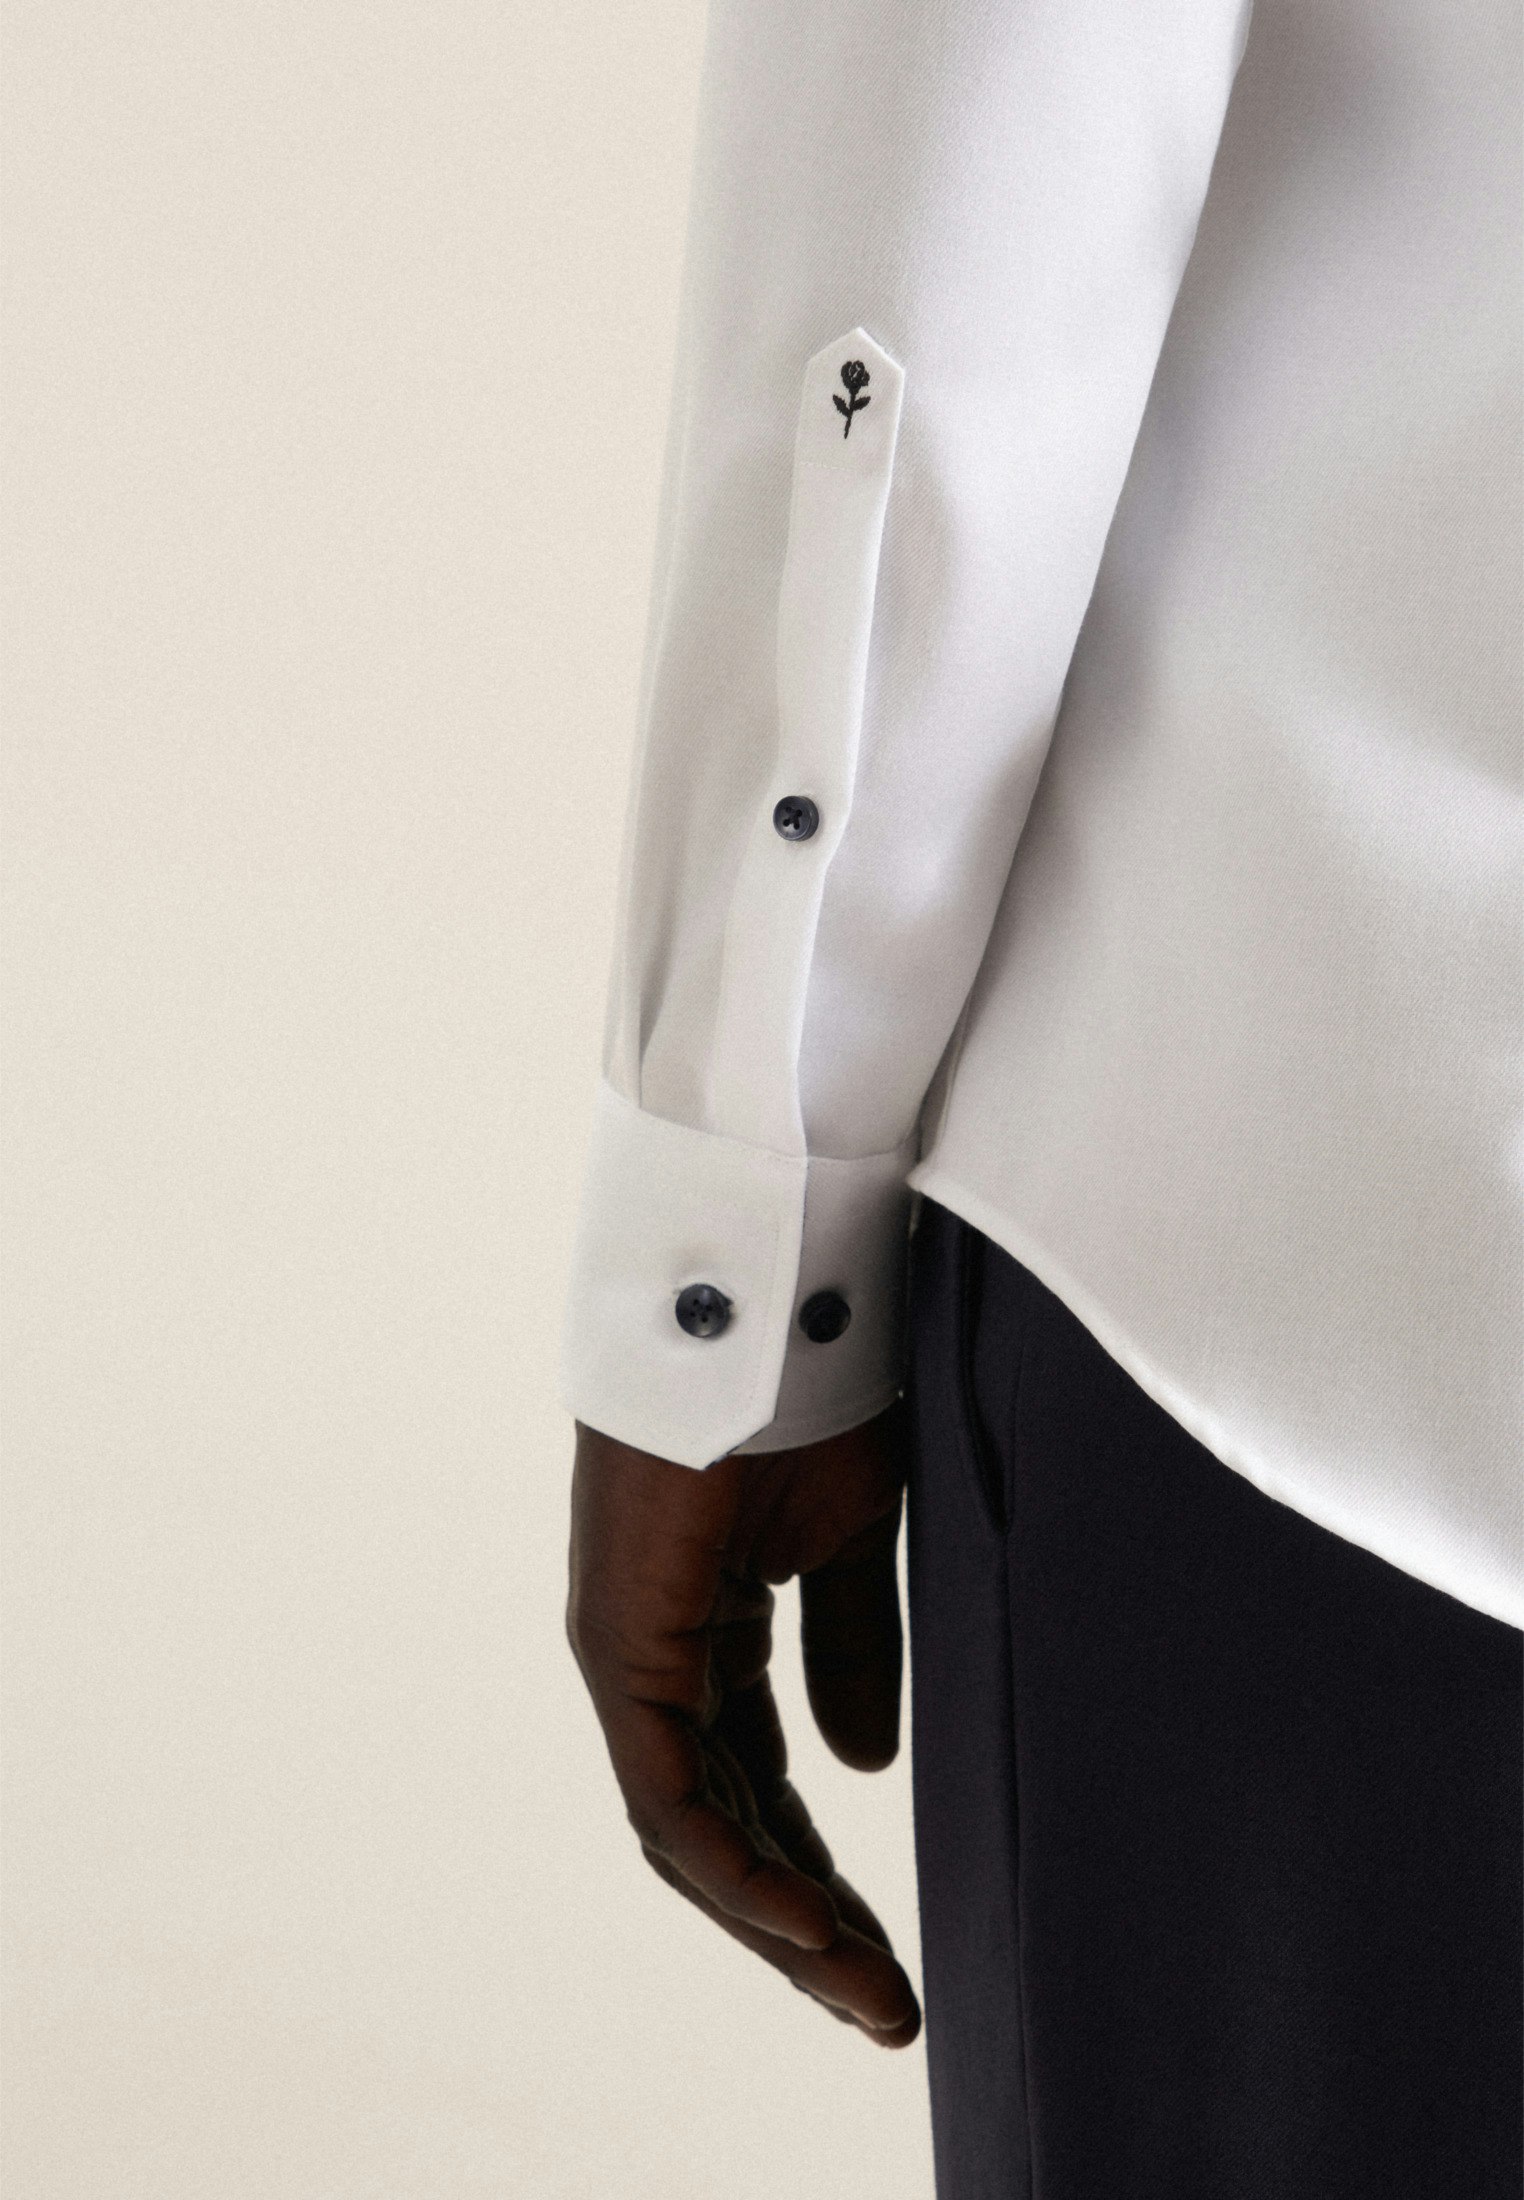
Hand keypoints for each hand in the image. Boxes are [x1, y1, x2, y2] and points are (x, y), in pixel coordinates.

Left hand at [566, 1403, 921, 2046]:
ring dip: (780, 1923)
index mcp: (707, 1625)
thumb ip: (852, 1648)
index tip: (889, 1943)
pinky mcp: (623, 1647)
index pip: (753, 1780)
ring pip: (694, 1833)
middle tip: (885, 2003)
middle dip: (802, 1920)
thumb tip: (859, 1765)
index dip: (816, 1868)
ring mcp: (630, 1654)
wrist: (770, 1292)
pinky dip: (740, 1872)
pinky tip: (809, 1927)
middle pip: (721, 1825)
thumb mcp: (853, 1542)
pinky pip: (674, 1796)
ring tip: (869, 1994)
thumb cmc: (813, 1388)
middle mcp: (656, 1652)